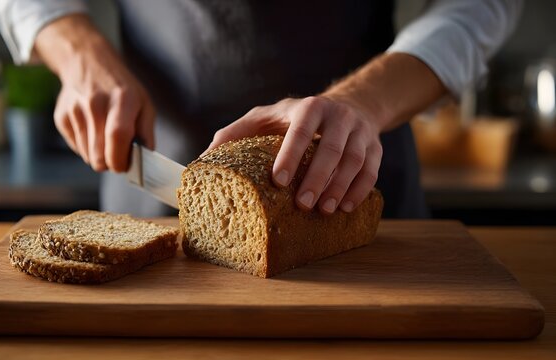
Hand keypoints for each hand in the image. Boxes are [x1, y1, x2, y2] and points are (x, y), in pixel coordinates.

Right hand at [35, 15, 154, 171]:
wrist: (87, 63)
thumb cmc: (121, 88)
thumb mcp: (143, 102)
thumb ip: (146, 131)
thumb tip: (145, 157)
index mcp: (122, 99)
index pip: (118, 135)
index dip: (120, 158)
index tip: (124, 166)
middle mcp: (96, 103)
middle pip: (99, 154)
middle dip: (110, 164)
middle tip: (118, 157)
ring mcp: (75, 110)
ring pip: (87, 155)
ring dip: (99, 156)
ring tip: (106, 139)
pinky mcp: (61, 117)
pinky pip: (76, 148)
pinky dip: (86, 148)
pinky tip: (92, 130)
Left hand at [207, 95, 382, 213]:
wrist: (349, 105)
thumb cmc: (297, 117)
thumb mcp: (266, 116)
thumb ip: (237, 133)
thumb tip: (202, 160)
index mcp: (309, 107)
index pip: (300, 130)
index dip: (291, 155)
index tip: (278, 181)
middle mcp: (338, 116)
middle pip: (331, 148)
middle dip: (317, 178)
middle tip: (302, 205)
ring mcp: (360, 132)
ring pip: (355, 161)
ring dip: (340, 188)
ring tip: (323, 211)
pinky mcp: (376, 147)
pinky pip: (372, 171)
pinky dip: (360, 190)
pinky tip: (345, 208)